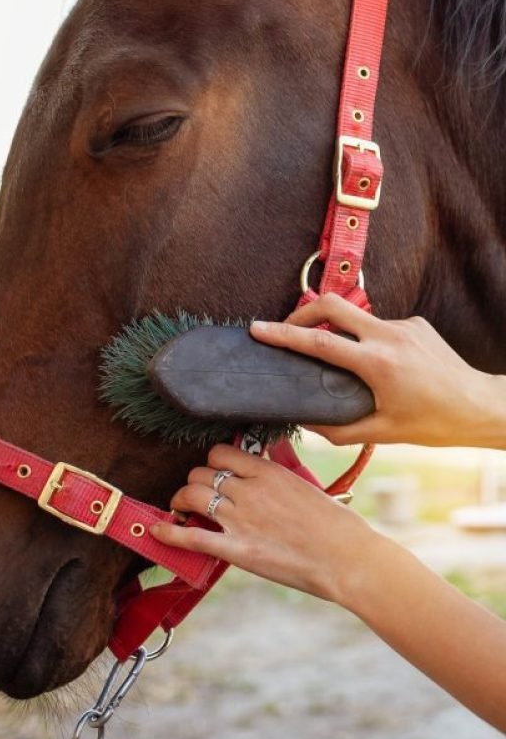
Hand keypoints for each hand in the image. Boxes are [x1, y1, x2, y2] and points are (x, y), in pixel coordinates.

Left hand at [151, 444, 374, 604]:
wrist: (346, 558)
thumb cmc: (336, 525)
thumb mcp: (307, 486)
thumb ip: (280, 471)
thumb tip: (267, 457)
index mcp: (268, 472)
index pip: (221, 454)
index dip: (212, 463)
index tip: (214, 472)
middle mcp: (249, 491)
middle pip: (201, 474)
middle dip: (195, 482)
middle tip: (198, 494)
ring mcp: (240, 520)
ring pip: (192, 495)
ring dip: (181, 499)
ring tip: (181, 507)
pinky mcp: (236, 549)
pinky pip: (192, 536)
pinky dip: (170, 531)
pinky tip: (157, 529)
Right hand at [250, 294, 502, 447]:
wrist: (479, 407)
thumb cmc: (434, 423)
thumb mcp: (382, 433)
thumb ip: (338, 429)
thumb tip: (306, 421)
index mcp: (377, 363)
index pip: (319, 341)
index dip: (284, 333)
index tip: (259, 329)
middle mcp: (389, 336)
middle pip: (332, 306)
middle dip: (302, 311)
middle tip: (286, 328)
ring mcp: (404, 325)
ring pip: (356, 316)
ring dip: (337, 329)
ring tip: (333, 357)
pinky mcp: (416, 324)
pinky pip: (378, 325)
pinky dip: (365, 338)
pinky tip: (374, 364)